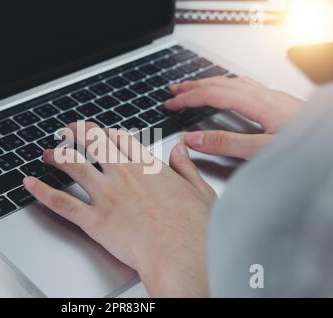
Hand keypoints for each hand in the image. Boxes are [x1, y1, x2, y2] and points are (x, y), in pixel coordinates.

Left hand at [23, 122, 215, 296]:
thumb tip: (180, 150)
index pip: (121, 138)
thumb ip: (187, 167)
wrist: (181, 256)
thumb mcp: (200, 191)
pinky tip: (30, 183)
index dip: (108, 132)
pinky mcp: (95, 220)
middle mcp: (123, 174)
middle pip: (93, 141)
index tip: (103, 133)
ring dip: (57, 155)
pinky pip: (62, 202)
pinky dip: (42, 192)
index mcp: (147, 166)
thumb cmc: (194, 230)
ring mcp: (106, 195)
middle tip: (68, 130)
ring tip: (47, 153)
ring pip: (73, 164)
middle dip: (77, 131)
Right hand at [164, 76, 304, 159]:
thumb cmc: (306, 147)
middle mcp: (264, 95)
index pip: (214, 94)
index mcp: (257, 104)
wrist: (332, 142)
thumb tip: (194, 139)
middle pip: (221, 83)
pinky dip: (226, 87)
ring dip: (209, 84)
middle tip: (174, 92)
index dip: (189, 98)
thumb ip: (226, 145)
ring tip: (193, 88)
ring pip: (233, 83)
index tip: (171, 103)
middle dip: (194, 87)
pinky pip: (244, 87)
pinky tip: (227, 93)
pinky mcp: (277, 103)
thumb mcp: (261, 151)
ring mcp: (272, 97)